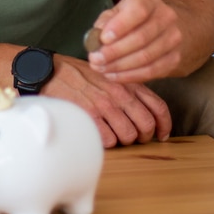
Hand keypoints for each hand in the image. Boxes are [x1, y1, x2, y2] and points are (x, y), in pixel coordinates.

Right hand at [43, 55, 171, 147]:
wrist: (49, 71)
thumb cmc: (77, 74)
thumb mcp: (109, 73)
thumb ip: (127, 88)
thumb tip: (143, 109)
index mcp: (127, 82)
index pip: (158, 106)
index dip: (164, 125)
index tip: (161, 134)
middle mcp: (119, 93)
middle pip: (146, 125)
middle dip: (143, 136)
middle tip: (133, 137)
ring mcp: (104, 105)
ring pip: (129, 136)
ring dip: (123, 141)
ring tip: (113, 135)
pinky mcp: (89, 116)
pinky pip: (109, 140)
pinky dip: (106, 143)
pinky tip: (98, 135)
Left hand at [86, 0, 183, 82]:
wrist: (163, 27)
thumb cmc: (132, 19)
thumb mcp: (117, 12)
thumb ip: (105, 22)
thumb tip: (97, 38)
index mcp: (149, 0)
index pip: (138, 10)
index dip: (120, 26)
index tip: (103, 39)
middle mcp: (166, 17)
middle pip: (141, 37)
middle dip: (114, 52)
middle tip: (95, 60)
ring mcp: (174, 38)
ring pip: (146, 57)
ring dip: (120, 66)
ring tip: (101, 69)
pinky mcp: (175, 58)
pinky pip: (152, 71)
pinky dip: (130, 76)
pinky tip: (114, 75)